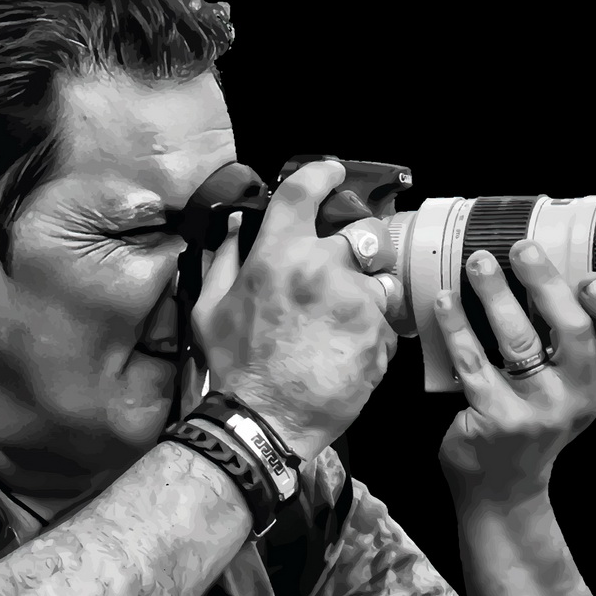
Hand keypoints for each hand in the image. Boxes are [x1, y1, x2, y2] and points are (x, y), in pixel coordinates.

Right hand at [191, 159, 401, 462]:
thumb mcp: (210, 309)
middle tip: (339, 276)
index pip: (306, 191)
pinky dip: (371, 330)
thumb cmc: (236, 369)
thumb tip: (238, 228)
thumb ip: (227, 260)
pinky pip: (385, 319)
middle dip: (355, 249)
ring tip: (341, 324)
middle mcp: (323, 269)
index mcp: (278, 255)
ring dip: (366, 294)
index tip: (332, 173)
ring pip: (379, 278)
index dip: (322, 173)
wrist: (267, 422)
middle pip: (360, 233)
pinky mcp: (379, 333)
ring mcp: (357, 301)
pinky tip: (346, 349)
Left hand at [435, 240, 595, 505]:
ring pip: (518, 340)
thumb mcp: (568, 395)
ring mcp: (535, 412)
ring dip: (496, 294)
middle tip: (522, 249)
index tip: (591, 279)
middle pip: (572, 331)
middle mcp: (576, 400)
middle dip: (545, 283)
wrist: (502, 489)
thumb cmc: (533, 425)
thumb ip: (569, 351)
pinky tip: (444, 302)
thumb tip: (543, 273)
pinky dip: (457, 326)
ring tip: (479, 263)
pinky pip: (473, 361)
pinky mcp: (494, 419)